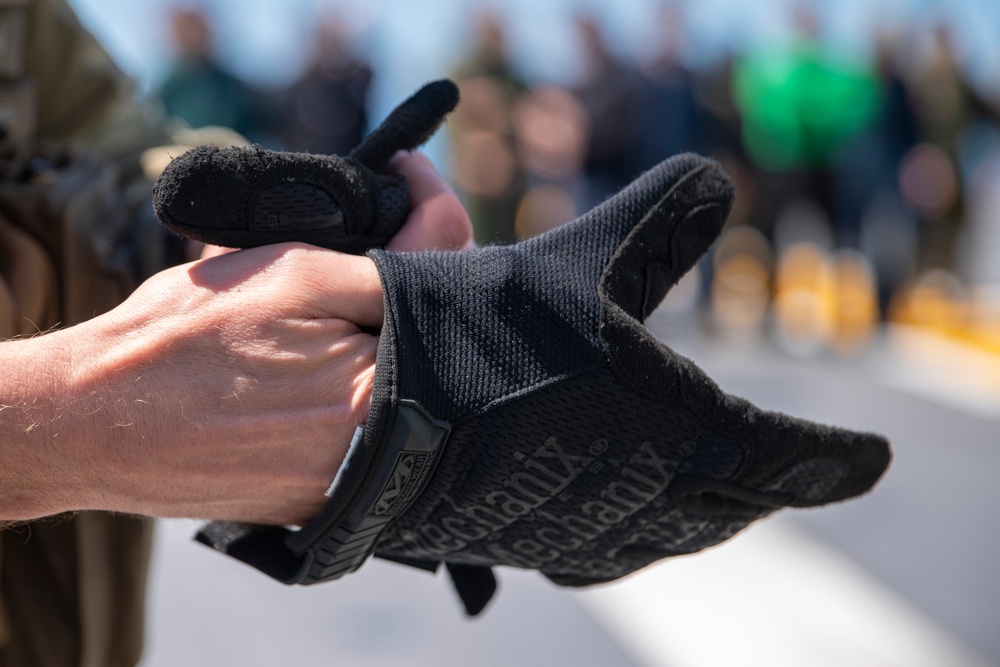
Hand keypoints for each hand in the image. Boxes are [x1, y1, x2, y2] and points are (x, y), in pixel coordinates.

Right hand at [0, 152, 470, 524]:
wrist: (94, 421)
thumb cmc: (184, 342)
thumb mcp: (292, 274)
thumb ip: (387, 261)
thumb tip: (446, 235)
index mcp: (380, 393)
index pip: (447, 281)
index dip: (429, 211)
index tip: (407, 171)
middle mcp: (378, 449)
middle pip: (427, 334)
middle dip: (403, 275)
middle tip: (364, 235)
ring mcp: (347, 479)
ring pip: (394, 377)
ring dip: (372, 329)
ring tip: (323, 298)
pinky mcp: (318, 495)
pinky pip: (359, 419)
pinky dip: (345, 375)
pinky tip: (309, 352)